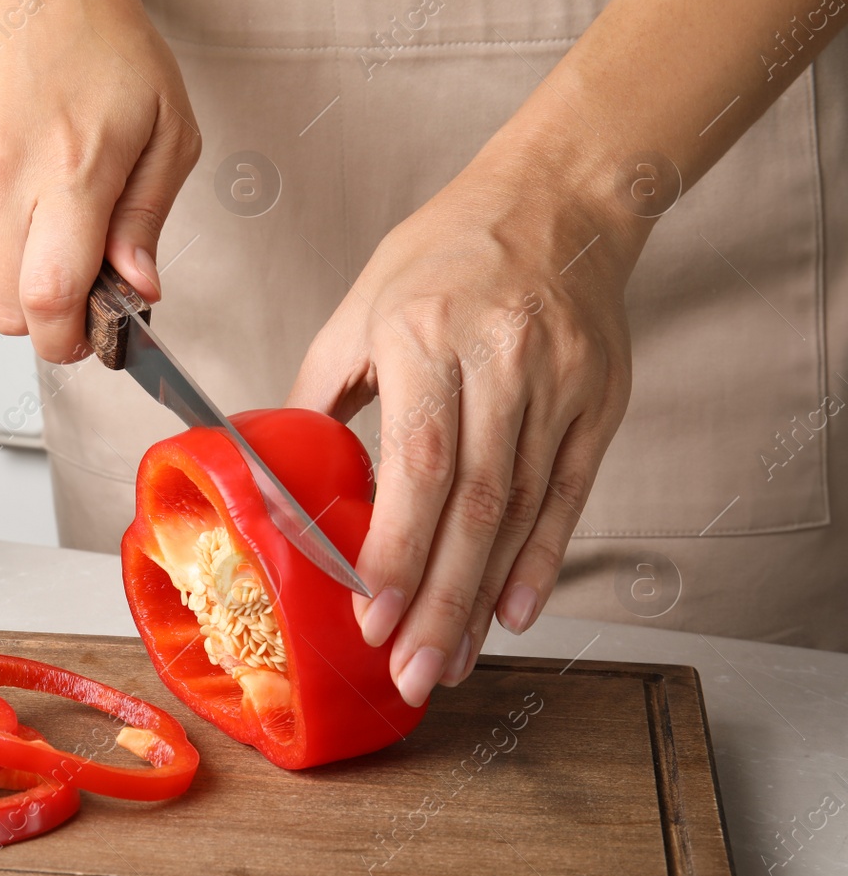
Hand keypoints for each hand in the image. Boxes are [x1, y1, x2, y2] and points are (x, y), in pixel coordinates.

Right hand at [0, 0, 200, 360]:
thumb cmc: (106, 44)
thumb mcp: (168, 130)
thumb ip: (146, 220)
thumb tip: (137, 290)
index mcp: (69, 167)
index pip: (47, 298)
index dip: (67, 340)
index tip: (88, 337)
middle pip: (2, 308)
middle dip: (43, 317)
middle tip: (76, 284)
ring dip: (11, 275)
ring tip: (46, 219)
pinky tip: (13, 184)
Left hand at [288, 144, 642, 706]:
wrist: (556, 201)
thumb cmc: (445, 250)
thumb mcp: (362, 304)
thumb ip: (319, 389)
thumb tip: (274, 468)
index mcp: (425, 334)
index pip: (419, 460)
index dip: (400, 548)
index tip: (373, 617)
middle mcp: (500, 361)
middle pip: (475, 502)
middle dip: (441, 600)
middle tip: (414, 674)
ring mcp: (558, 383)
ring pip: (522, 510)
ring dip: (484, 595)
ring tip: (452, 660)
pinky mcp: (600, 401)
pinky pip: (570, 494)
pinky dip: (543, 559)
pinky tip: (515, 612)